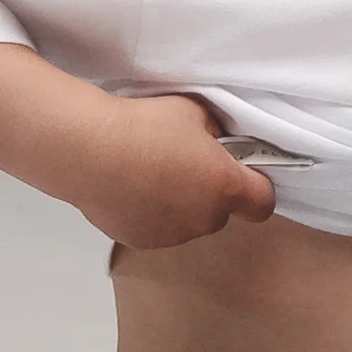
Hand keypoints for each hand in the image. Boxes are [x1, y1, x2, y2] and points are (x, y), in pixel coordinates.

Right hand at [82, 94, 283, 252]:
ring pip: (188, 221)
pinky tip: (132, 187)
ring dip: (180, 204)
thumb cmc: (142, 127)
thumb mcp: (193, 112)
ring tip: (152, 172)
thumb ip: (214, 131)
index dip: (255, 187)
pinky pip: (157, 227)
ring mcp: (172, 234)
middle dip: (211, 191)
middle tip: (186, 162)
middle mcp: (204, 218)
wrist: (89, 151)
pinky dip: (151, 213)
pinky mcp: (141, 240)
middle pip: (221, 211)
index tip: (242, 172)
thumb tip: (212, 139)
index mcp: (225, 187)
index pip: (262, 203)